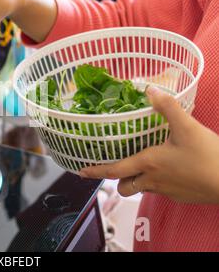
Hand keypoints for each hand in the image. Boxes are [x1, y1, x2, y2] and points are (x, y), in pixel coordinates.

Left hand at [79, 87, 218, 204]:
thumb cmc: (207, 156)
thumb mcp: (187, 127)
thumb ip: (167, 107)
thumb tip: (149, 89)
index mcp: (147, 163)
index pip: (113, 170)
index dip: (95, 171)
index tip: (81, 172)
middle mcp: (151, 180)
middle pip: (124, 186)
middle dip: (117, 180)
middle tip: (116, 168)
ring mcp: (165, 191)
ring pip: (141, 190)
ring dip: (136, 181)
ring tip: (141, 168)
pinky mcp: (179, 197)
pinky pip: (160, 191)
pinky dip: (156, 183)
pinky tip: (169, 171)